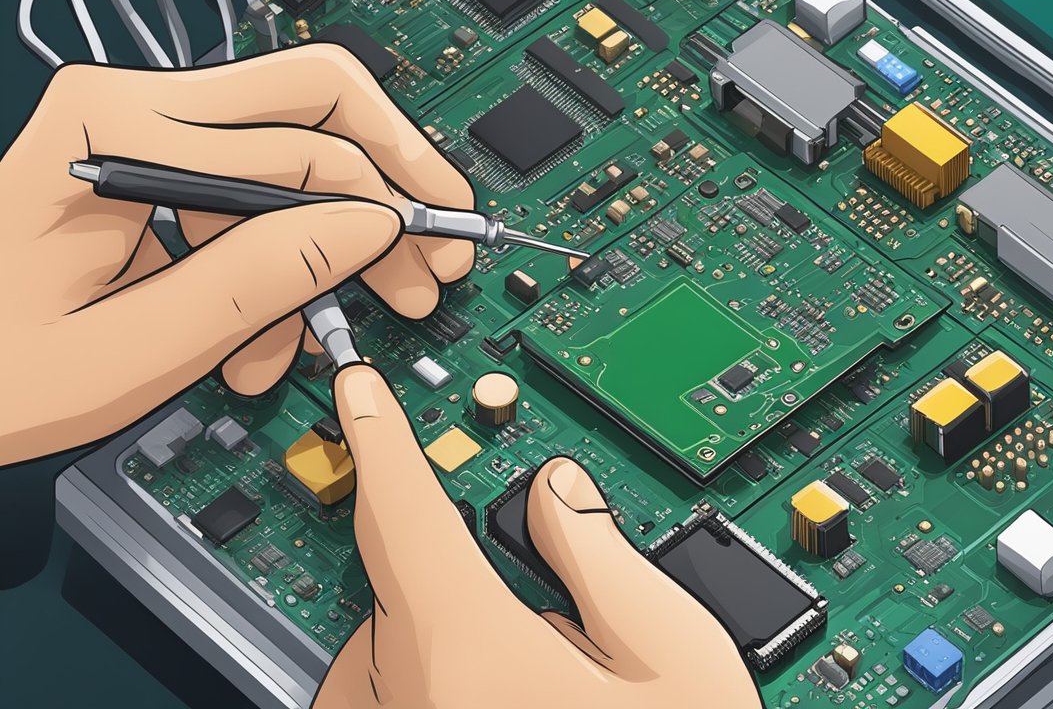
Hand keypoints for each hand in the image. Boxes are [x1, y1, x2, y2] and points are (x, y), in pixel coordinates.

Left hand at [0, 46, 472, 464]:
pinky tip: (270, 332)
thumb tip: (371, 228)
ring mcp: (141, 128)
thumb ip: (260, 279)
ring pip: (291, 153)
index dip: (390, 200)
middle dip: (387, 183)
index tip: (440, 249)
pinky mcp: (150, 160)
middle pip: (312, 105)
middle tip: (434, 253)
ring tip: (338, 325)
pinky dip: (278, 257)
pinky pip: (250, 190)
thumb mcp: (137, 347)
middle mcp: (130, 106)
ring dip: (329, 239)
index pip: (304, 146)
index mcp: (116, 131)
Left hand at [317, 365, 760, 708]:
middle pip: (405, 594)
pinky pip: (387, 706)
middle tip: (561, 634)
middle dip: (468, 580)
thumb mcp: (683, 665)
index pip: (406, 515)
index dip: (381, 439)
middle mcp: (408, 707)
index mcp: (471, 658)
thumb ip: (607, 559)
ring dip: (454, 645)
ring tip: (556, 694)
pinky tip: (516, 704)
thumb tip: (556, 496)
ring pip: (393, 658)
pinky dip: (434, 686)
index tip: (357, 389)